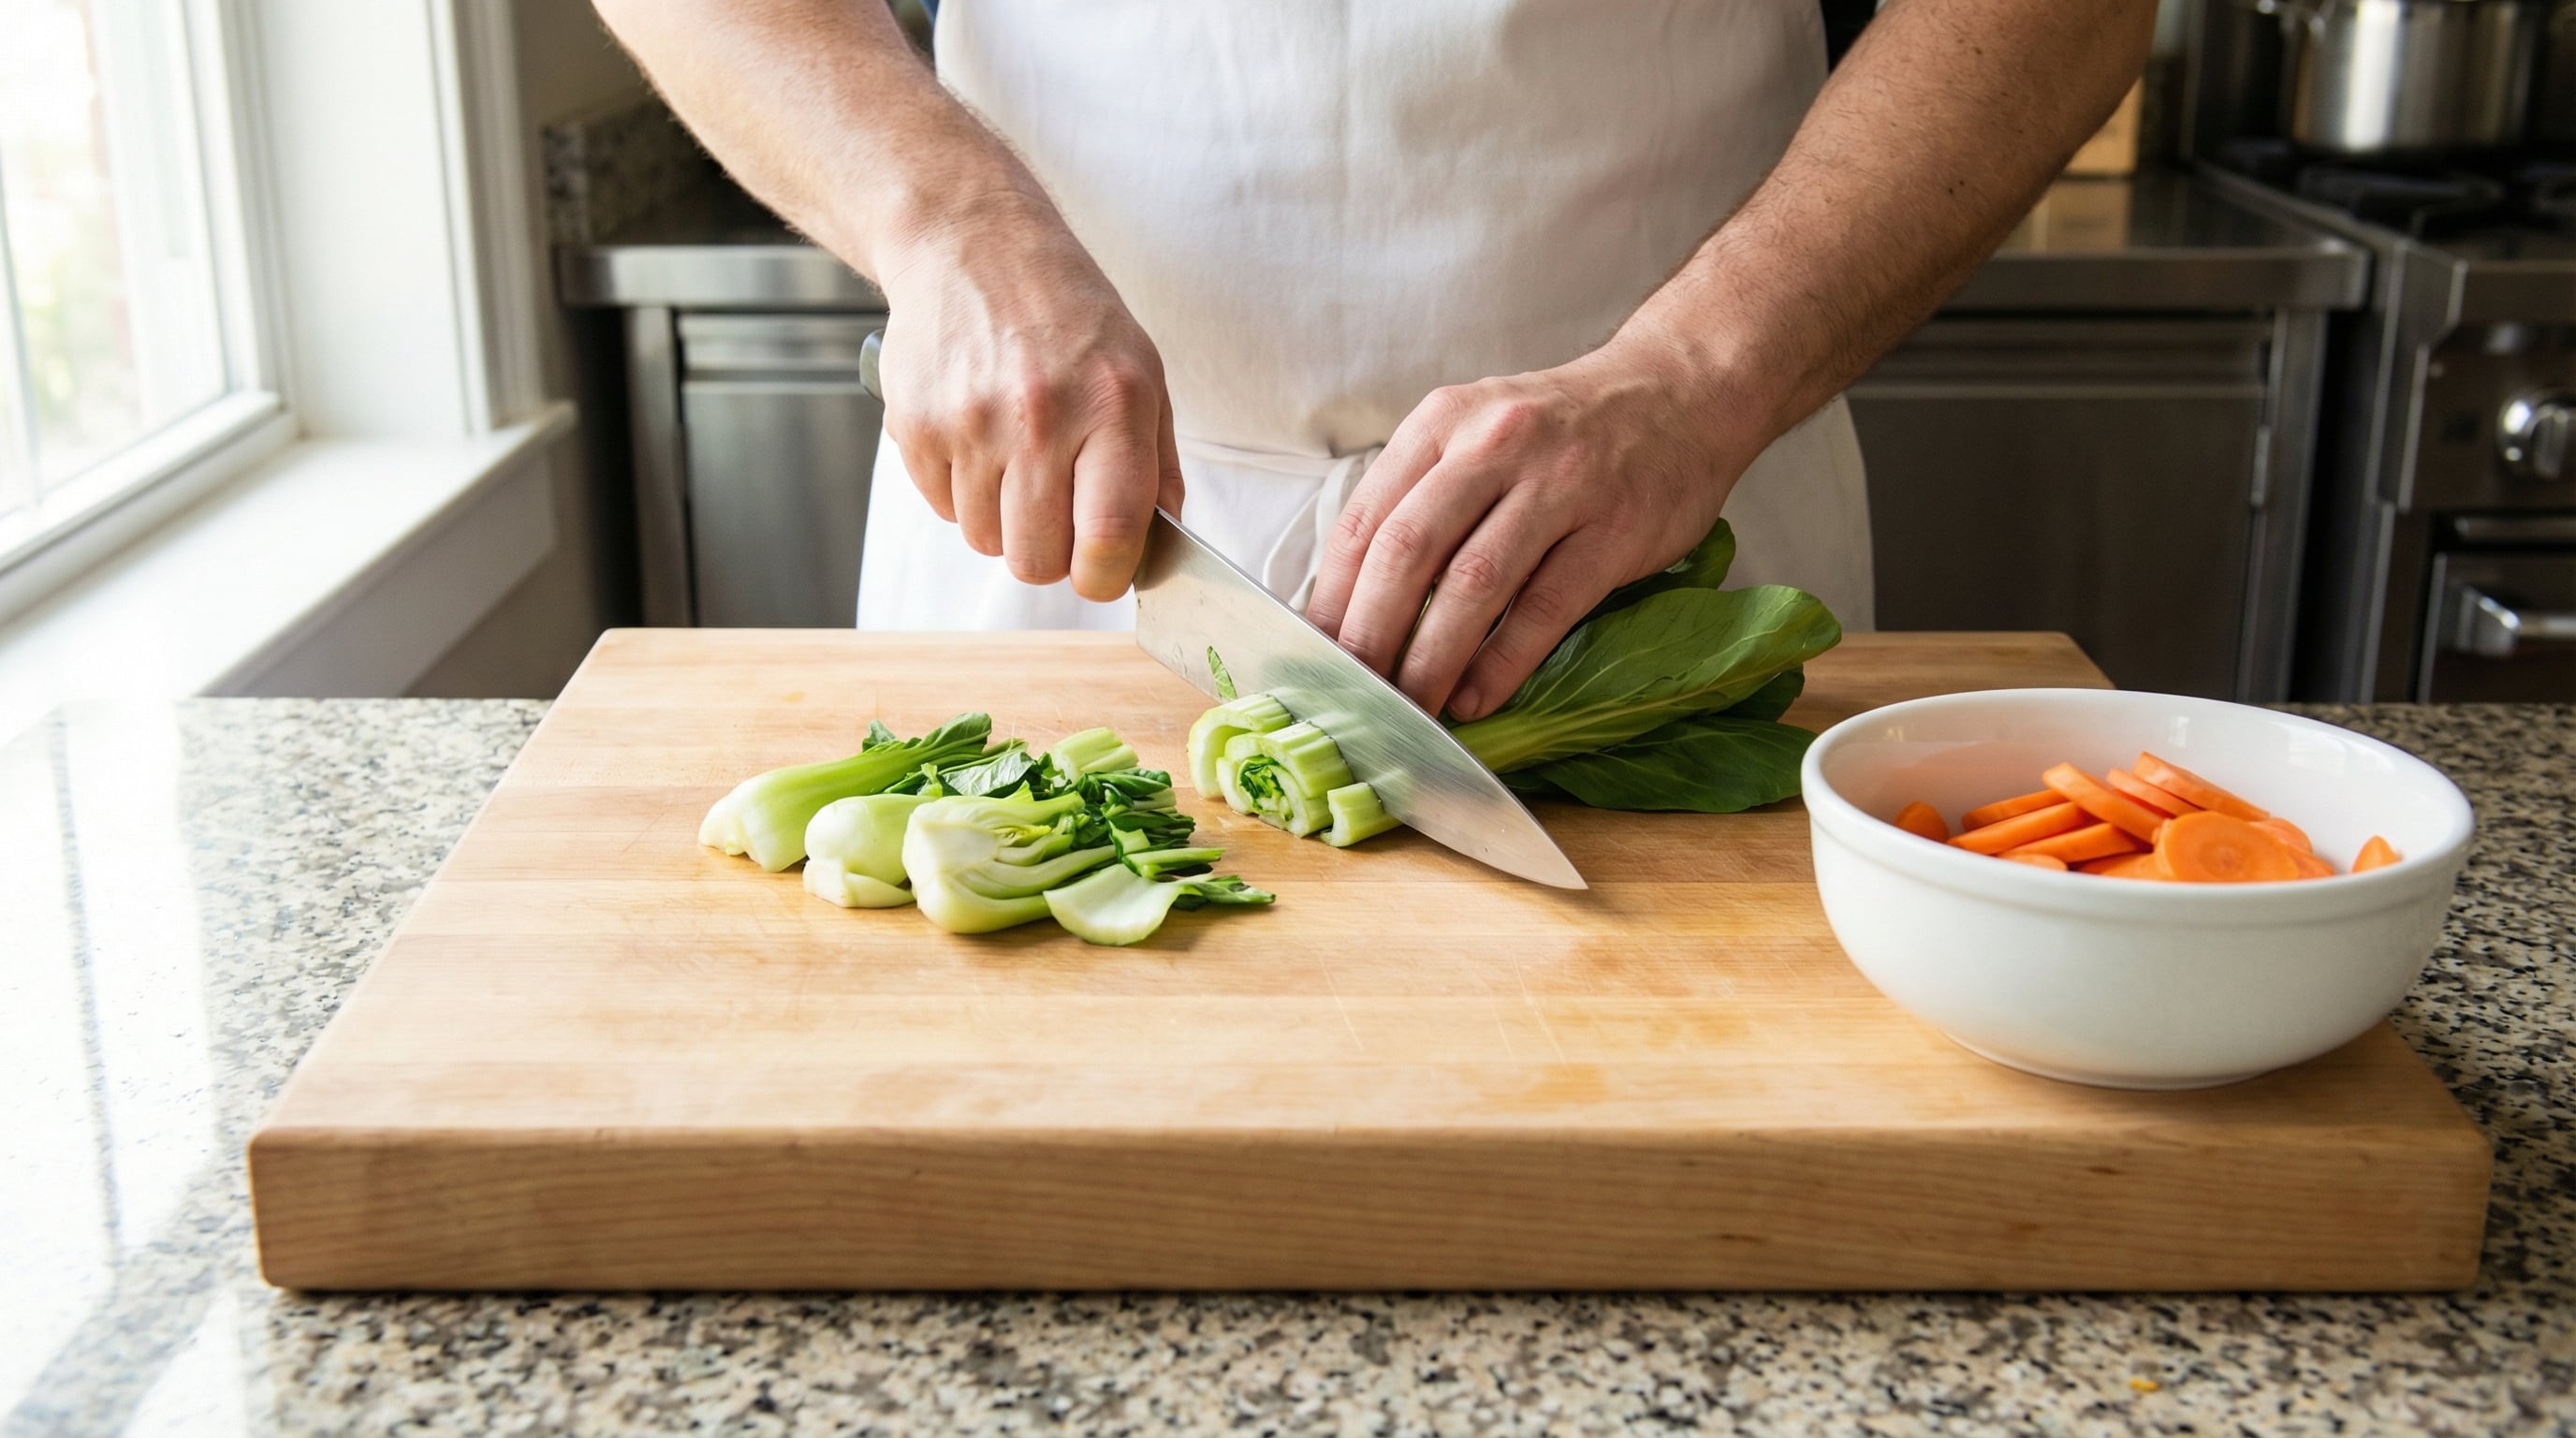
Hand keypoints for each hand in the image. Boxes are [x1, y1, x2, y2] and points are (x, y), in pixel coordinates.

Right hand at [876, 203, 1183, 600]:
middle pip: (1037, 560)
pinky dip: (962, 492)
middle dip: (1051, 554)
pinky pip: (943, 509)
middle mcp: (1040, 416)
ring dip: (1004, 520)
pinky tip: (978, 440)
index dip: (1106, 576)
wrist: (971, 245)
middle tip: (1058, 514)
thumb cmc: (1068, 316)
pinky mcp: (916, 426)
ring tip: (1016, 461)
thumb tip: (1157, 550)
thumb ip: (1157, 467)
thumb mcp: (1141, 373)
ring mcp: (970, 423)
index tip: (1104, 571)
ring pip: (987, 541)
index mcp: (1112, 405)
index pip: (1108, 538)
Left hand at [1305, 341, 1764, 720]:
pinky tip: (1475, 698)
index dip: (1331, 596)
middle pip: (1407, 552)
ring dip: (1431, 659)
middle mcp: (1492, 445)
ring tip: (1410, 710)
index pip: (1364, 519)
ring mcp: (1557, 485)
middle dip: (1370, 635)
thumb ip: (1421, 497)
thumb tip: (1352, 598)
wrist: (1680, 391)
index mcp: (1442, 423)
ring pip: (1472, 584)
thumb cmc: (1562, 429)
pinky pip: (1543, 609)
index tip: (1313, 654)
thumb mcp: (1477, 431)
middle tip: (1352, 693)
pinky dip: (1502, 663)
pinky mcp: (1612, 531)